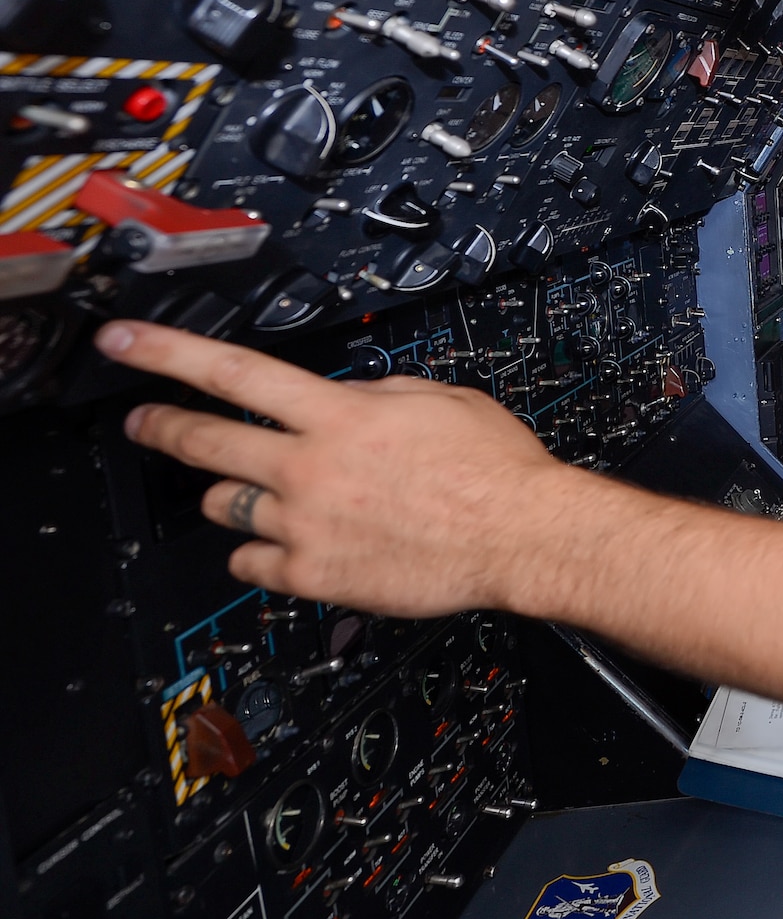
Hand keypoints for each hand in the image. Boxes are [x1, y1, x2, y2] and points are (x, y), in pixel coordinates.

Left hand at [94, 321, 583, 614]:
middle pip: (205, 442)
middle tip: (143, 421)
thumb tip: (338, 397)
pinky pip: (249, 564)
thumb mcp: (438, 399)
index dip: (165, 352)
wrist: (523, 535)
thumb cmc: (495, 469)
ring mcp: (306, 525)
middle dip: (160, 426)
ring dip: (226, 494)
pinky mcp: (314, 576)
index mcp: (340, 415)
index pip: (233, 372)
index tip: (124, 342)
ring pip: (222, 506)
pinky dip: (256, 552)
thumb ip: (373, 395)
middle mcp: (311, 468)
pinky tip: (277, 543)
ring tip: (245, 491)